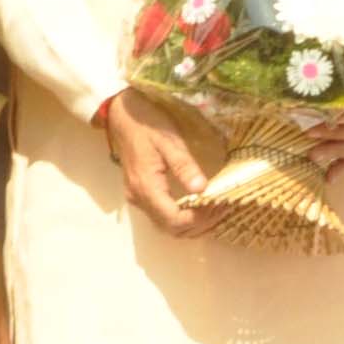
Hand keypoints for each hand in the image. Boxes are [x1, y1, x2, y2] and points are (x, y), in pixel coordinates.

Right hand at [100, 90, 212, 238]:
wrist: (121, 115)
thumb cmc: (147, 124)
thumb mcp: (169, 140)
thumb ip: (184, 165)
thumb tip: (202, 189)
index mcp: (146, 186)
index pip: (174, 219)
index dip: (199, 219)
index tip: (219, 206)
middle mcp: (139, 198)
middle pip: (171, 228)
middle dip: (199, 224)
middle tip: (222, 209)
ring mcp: (138, 198)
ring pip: (166, 225)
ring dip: (192, 224)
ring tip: (215, 209)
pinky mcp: (140, 194)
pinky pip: (162, 216)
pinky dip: (182, 217)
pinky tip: (198, 206)